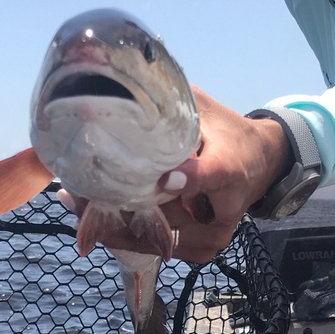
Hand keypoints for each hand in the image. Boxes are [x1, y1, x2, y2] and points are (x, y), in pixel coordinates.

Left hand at [58, 87, 289, 264]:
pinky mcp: (205, 248)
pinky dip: (128, 236)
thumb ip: (172, 104)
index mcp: (226, 167)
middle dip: (116, 204)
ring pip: (156, 237)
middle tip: (73, 192)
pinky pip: (159, 247)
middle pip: (165, 214)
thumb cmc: (227, 133)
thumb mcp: (205, 109)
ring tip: (73, 203)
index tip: (160, 179)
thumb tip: (126, 85)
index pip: (207, 175)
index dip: (182, 178)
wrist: (261, 164)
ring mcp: (214, 233)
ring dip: (112, 224)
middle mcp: (222, 206)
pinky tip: (96, 221)